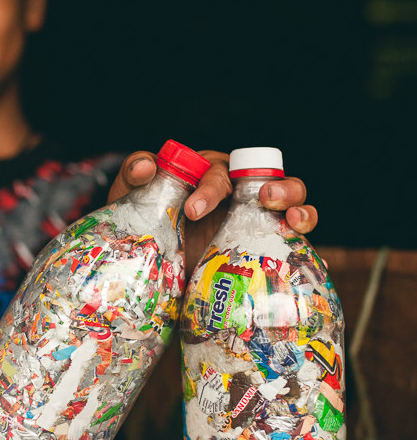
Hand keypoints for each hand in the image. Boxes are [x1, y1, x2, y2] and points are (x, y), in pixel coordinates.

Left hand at [107, 150, 317, 271]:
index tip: (192, 211)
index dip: (208, 187)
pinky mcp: (265, 242)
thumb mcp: (133, 201)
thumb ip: (133, 175)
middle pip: (265, 178)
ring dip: (295, 200)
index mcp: (206, 176)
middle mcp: (235, 192)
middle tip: (264, 198)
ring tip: (291, 215)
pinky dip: (305, 226)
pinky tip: (302, 234)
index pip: (215, 170)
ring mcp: (254, 216)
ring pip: (289, 196)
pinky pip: (294, 230)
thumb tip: (147, 167)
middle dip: (270, 185)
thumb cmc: (145, 228)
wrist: (155, 272)